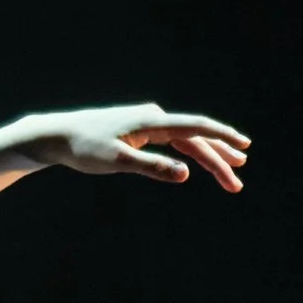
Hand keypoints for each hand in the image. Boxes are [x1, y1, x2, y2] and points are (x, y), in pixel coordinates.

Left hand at [18, 104, 250, 189]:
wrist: (57, 135)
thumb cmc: (84, 148)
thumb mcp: (117, 162)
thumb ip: (152, 167)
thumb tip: (186, 173)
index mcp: (152, 122)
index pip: (196, 128)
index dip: (223, 138)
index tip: (245, 147)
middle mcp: (153, 118)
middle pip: (195, 139)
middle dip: (218, 160)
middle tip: (237, 184)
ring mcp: (147, 123)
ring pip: (185, 141)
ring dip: (207, 157)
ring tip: (231, 171)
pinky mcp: (139, 131)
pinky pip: (172, 141)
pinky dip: (188, 152)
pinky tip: (198, 161)